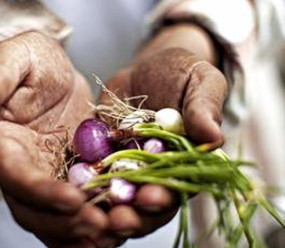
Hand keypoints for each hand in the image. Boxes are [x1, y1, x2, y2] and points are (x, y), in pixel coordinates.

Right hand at [0, 31, 107, 246]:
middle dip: (66, 222)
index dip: (41, 192)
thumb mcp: (14, 60)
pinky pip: (76, 213)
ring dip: (83, 233)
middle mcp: (18, 170)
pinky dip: (94, 226)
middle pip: (34, 211)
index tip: (73, 199)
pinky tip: (120, 226)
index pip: (16, 176)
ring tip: (116, 230)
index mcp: (0, 144)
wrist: (51, 73)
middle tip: (102, 223)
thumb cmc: (30, 60)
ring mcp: (44, 179)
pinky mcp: (67, 180)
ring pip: (55, 221)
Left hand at [97, 24, 227, 240]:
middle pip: (145, 201)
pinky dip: (82, 181)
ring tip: (92, 209)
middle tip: (119, 217)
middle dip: (133, 212)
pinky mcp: (102, 156)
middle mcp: (156, 172)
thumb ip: (205, 108)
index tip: (151, 196)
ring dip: (105, 205)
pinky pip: (90, 171)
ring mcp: (127, 166)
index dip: (165, 196)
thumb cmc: (183, 74)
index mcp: (187, 163)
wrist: (148, 68)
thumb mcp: (201, 82)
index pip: (178, 187)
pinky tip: (71, 187)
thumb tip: (213, 137)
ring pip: (116, 194)